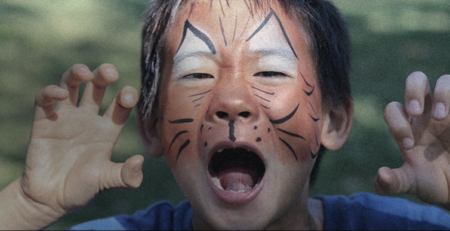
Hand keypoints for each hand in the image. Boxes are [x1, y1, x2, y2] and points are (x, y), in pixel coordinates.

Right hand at [20, 64, 142, 220]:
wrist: (51, 199)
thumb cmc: (82, 188)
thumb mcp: (106, 181)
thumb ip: (125, 175)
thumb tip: (140, 160)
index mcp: (108, 129)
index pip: (120, 104)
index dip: (126, 95)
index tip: (127, 96)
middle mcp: (89, 119)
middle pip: (98, 87)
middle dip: (104, 75)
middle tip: (110, 72)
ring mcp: (66, 118)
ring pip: (72, 85)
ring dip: (77, 73)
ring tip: (85, 73)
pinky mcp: (43, 122)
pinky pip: (45, 100)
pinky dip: (50, 92)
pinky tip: (60, 95)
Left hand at [374, 71, 449, 207]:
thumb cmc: (433, 181)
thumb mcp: (412, 184)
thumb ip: (392, 183)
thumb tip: (380, 175)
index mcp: (408, 126)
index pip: (393, 110)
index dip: (397, 124)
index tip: (409, 145)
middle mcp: (428, 113)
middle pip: (416, 80)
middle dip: (413, 91)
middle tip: (416, 113)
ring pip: (445, 81)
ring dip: (443, 94)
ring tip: (441, 117)